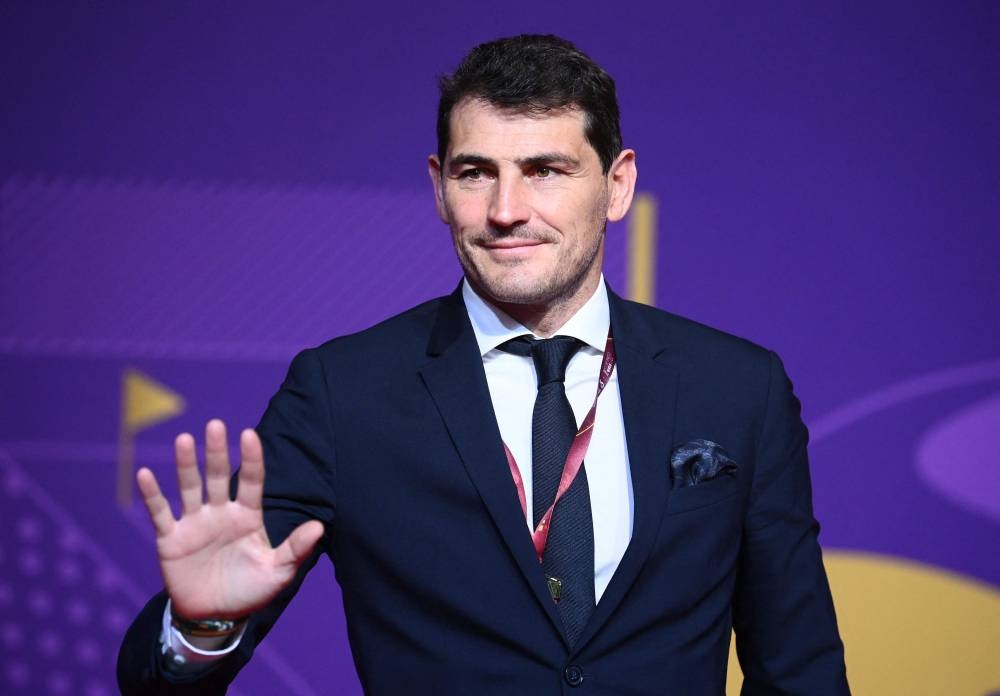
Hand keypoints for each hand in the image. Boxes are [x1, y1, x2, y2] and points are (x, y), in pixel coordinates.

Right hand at [137, 420, 324, 620]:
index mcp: (247, 516)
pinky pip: (160, 513)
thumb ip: (295, 549)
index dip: (251, 459)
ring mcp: (194, 524)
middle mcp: (221, 513)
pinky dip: (152, 494)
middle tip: (215, 424)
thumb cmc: (250, 590)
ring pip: (189, 488)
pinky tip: (144, 474)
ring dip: (186, 465)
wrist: (215, 617)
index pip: (251, 481)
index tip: (249, 434)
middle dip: (216, 452)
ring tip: (185, 440)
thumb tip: (319, 527)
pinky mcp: (171, 539)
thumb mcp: (277, 572)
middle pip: (217, 477)